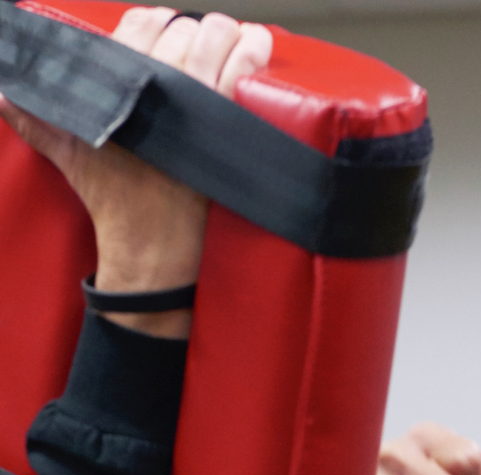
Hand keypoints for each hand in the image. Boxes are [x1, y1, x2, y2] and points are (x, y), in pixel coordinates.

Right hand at [0, 7, 271, 336]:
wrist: (148, 244)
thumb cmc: (113, 201)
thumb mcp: (69, 154)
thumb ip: (36, 120)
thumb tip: (3, 98)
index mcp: (115, 83)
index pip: (139, 26)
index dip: (157, 26)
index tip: (167, 37)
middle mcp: (149, 85)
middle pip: (178, 30)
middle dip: (191, 34)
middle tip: (199, 52)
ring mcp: (186, 101)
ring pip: (211, 38)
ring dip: (224, 35)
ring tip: (234, 42)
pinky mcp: (217, 121)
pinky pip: (240, 70)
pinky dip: (251, 51)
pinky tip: (256, 44)